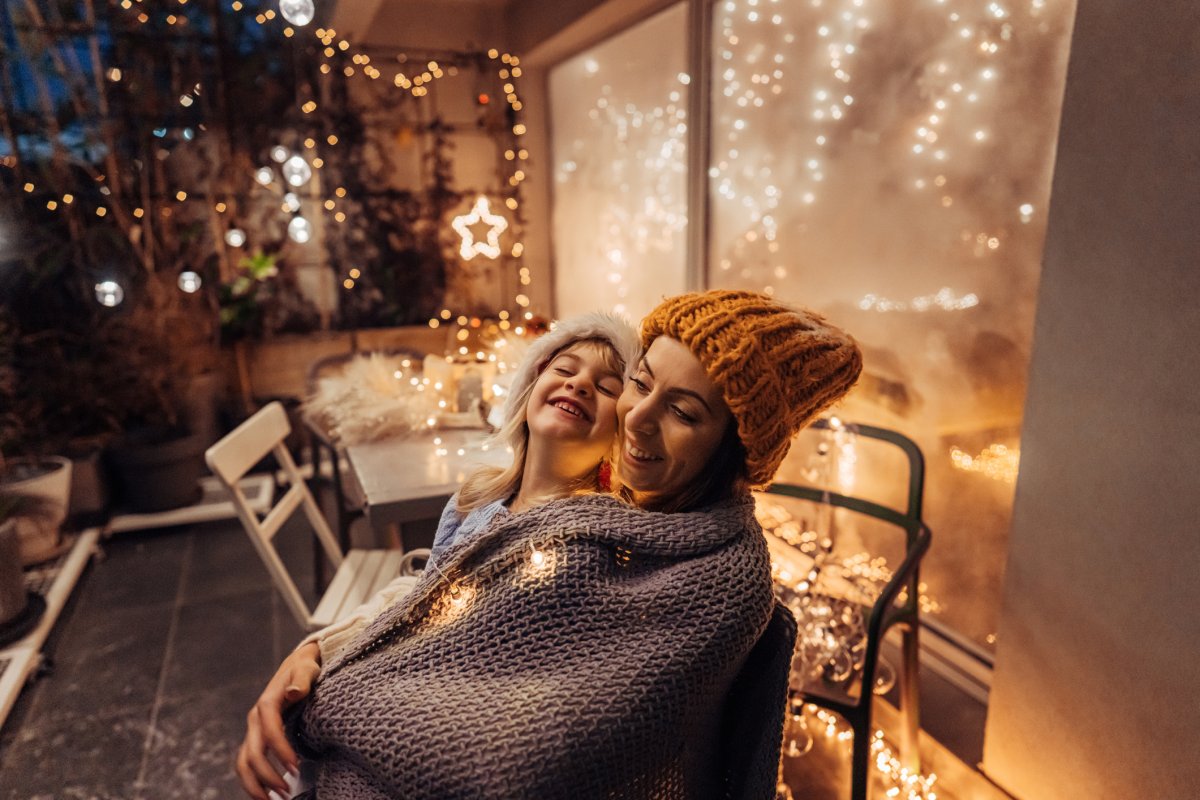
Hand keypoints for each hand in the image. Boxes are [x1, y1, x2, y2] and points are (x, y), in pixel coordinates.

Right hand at [235, 641, 321, 798]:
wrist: (297, 665)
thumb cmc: (306, 667)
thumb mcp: (307, 667)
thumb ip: (303, 679)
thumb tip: (295, 691)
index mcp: (267, 703)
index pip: (270, 732)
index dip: (280, 751)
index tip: (295, 768)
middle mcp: (256, 719)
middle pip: (252, 754)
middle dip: (267, 776)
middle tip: (287, 792)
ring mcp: (254, 730)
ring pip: (244, 762)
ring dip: (256, 784)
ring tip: (276, 799)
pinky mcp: (257, 737)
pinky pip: (249, 762)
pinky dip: (255, 780)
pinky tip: (269, 793)